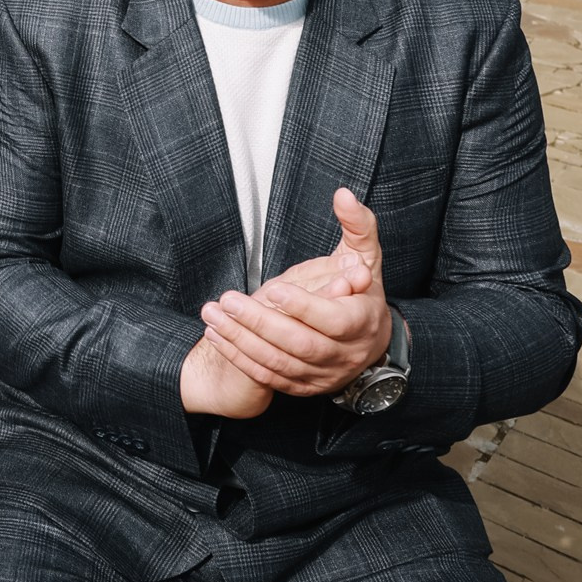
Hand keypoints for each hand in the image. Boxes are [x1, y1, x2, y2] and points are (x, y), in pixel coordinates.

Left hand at [198, 189, 393, 397]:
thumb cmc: (362, 290)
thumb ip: (358, 224)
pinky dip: (240, 357)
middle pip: (301, 345)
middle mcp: (345, 353)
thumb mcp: (366, 255)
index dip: (304, 307)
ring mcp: (323, 374)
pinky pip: (269, 377)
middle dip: (261, 323)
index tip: (273, 289)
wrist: (368, 340)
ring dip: (242, 341)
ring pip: (280, 363)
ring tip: (213, 316)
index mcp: (362, 321)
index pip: (334, 320)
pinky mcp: (303, 386)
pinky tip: (217, 335)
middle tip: (227, 301)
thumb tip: (343, 195)